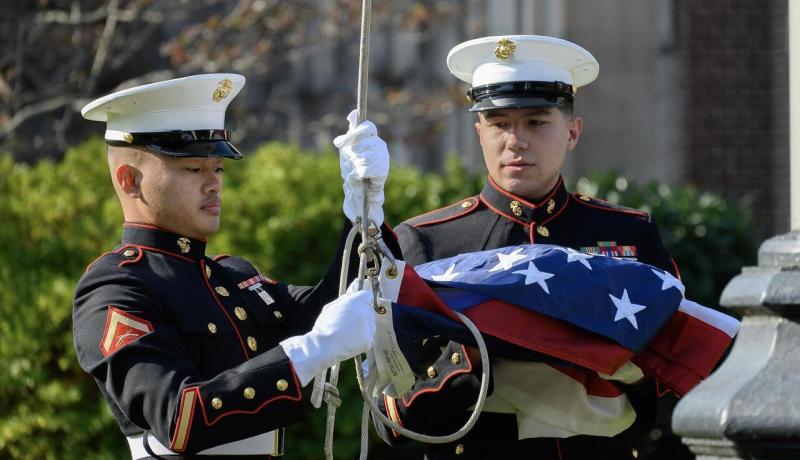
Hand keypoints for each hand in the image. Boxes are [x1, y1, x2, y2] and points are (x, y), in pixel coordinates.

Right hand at [280, 289, 376, 385]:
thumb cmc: (324, 326)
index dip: (361, 301)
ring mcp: (369, 326)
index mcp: (356, 301)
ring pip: (370, 326)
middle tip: (349, 324)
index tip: (357, 307)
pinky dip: (361, 342)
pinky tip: (350, 343)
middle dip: (361, 316)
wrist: (324, 346)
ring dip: (362, 329)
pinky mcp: (369, 339)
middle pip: (369, 311)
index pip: (367, 296)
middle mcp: (366, 311)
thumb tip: (349, 297)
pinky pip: (368, 340)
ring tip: (347, 335)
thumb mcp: (330, 307)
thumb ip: (343, 301)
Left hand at [334, 109, 388, 224]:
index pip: (368, 127)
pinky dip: (361, 174)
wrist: (356, 192)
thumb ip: (351, 132)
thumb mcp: (346, 148)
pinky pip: (371, 169)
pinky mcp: (382, 171)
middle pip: (366, 141)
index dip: (356, 133)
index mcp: (371, 138)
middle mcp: (379, 146)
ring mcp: (383, 158)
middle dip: (354, 152)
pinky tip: (359, 177)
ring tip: (354, 170)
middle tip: (350, 161)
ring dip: (356, 164)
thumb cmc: (350, 169)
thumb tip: (353, 113)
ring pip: (368, 155)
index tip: (343, 143)